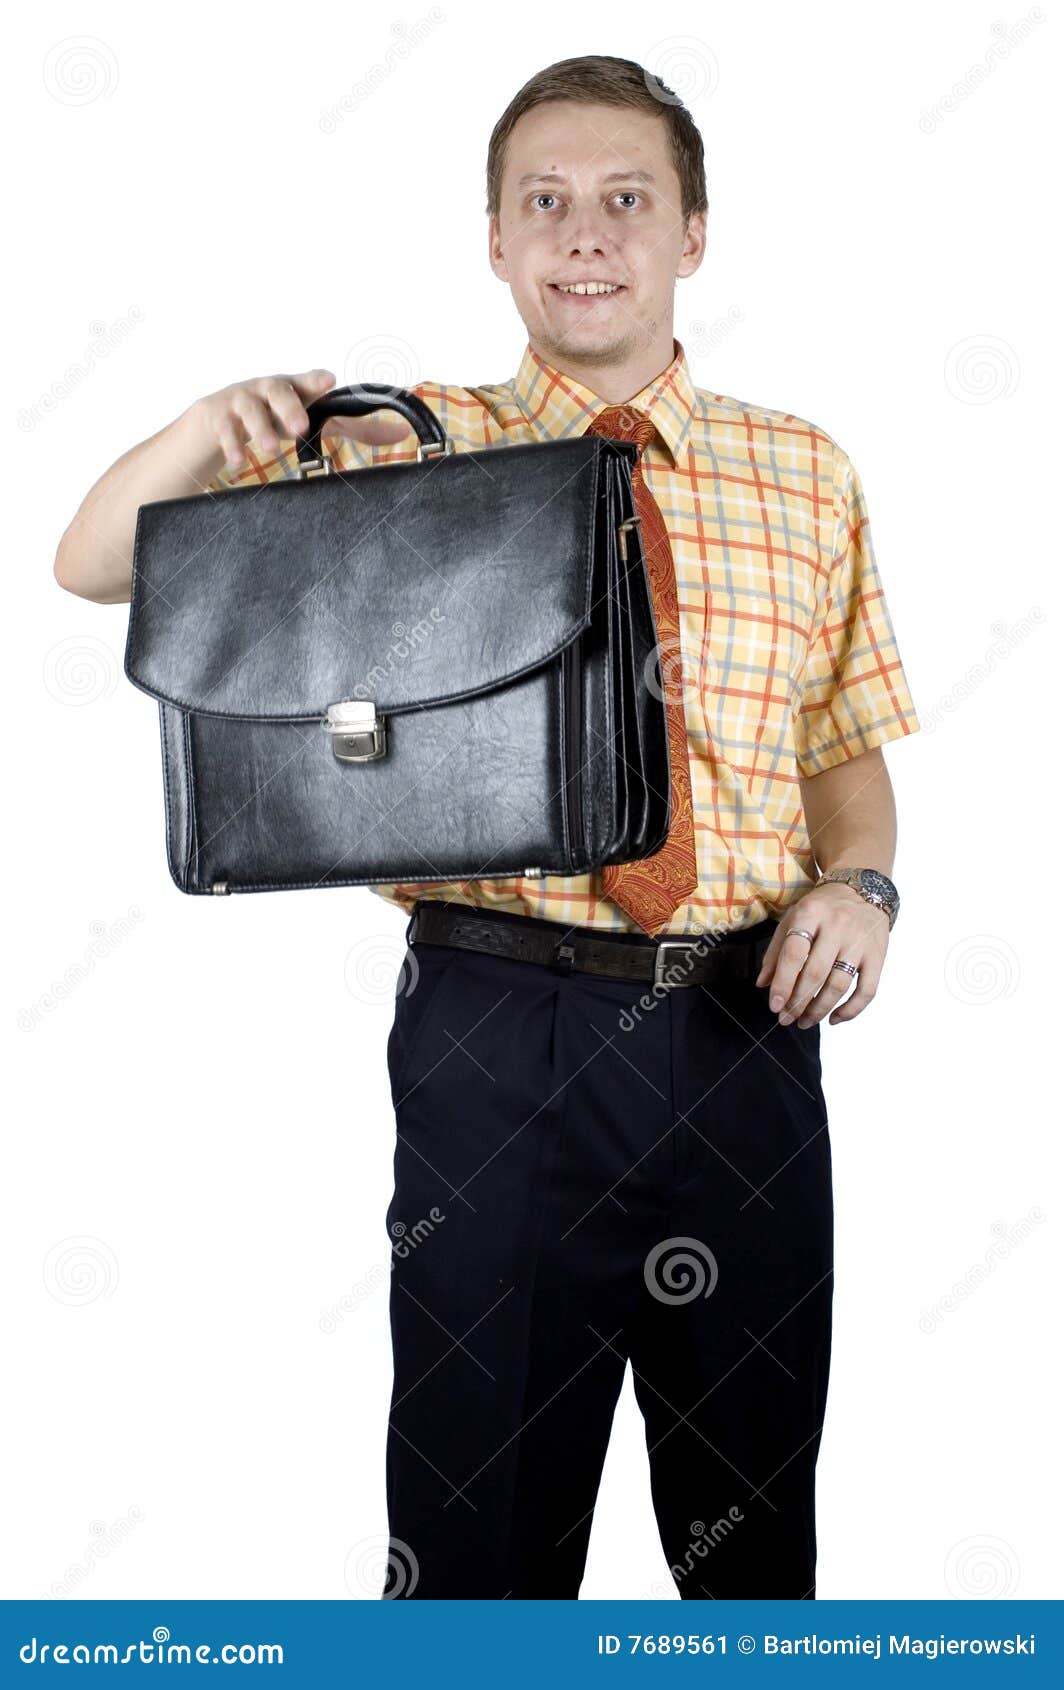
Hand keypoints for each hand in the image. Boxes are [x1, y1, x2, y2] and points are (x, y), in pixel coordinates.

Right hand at [195, 369, 410, 471]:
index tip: (329, 380)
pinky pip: (223, 430)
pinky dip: (230, 446)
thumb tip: (401, 435)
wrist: (218, 416)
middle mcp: (266, 389)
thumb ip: (355, 428)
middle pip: (277, 391)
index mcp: (293, 388)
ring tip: (271, 449)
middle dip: (289, 407)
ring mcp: (240, 402)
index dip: (316, 380)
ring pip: (249, 410)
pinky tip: (237, 463)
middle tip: (300, 427)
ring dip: (260, 429)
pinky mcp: (217, 418)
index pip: (306, 381)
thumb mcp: (313, 419)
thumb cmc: (277, 414)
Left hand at [754, 882, 889, 1027]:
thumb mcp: (793, 918)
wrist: (863, 890)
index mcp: (811, 913)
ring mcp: (860, 941)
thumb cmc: (822, 908)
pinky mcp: (877, 956)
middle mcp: (838, 926)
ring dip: (820, 1009)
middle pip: (816, 972)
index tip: (775, 1006)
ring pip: (839, 985)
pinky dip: (850, 1010)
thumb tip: (763, 984)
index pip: (794, 953)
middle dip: (798, 1002)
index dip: (783, 983)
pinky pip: (867, 991)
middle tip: (787, 1019)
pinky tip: (833, 1019)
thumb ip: (777, 950)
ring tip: (805, 1021)